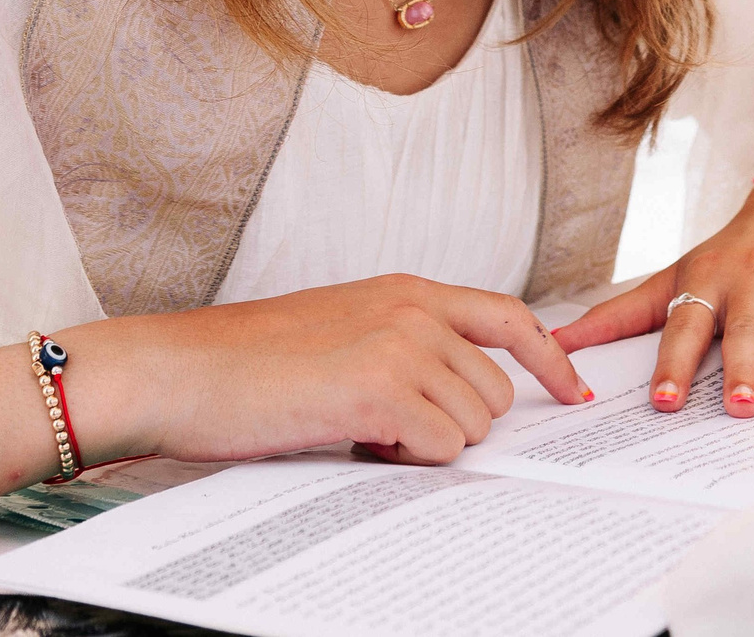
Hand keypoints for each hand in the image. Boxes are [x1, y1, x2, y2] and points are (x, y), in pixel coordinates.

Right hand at [66, 274, 591, 465]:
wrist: (178, 371)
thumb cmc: (245, 364)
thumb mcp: (340, 332)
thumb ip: (401, 348)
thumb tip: (449, 401)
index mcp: (407, 291)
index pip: (510, 316)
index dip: (551, 358)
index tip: (575, 392)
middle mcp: (414, 308)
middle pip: (496, 390)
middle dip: (457, 425)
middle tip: (391, 435)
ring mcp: (400, 345)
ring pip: (472, 424)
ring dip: (428, 446)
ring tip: (362, 435)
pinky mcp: (379, 388)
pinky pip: (438, 446)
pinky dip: (406, 462)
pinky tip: (355, 445)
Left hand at [554, 160, 753, 416]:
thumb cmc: (733, 251)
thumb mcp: (678, 275)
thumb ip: (622, 315)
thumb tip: (558, 344)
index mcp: (708, 281)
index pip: (686, 325)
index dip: (674, 364)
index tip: (664, 402)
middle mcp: (753, 278)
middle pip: (746, 328)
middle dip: (740, 368)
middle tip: (735, 408)